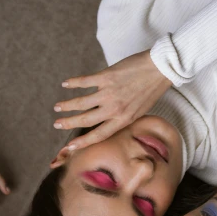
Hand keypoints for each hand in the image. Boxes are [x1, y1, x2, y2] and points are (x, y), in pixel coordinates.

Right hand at [51, 50, 171, 157]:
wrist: (159, 69)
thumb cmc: (151, 90)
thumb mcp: (139, 111)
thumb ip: (123, 117)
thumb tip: (108, 121)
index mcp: (123, 120)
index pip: (99, 135)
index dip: (83, 142)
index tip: (70, 146)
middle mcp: (114, 109)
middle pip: (85, 120)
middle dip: (68, 123)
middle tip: (56, 124)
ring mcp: (109, 93)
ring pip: (81, 103)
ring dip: (67, 105)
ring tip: (58, 107)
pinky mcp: (106, 77)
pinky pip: (85, 82)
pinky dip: (73, 83)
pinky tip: (65, 84)